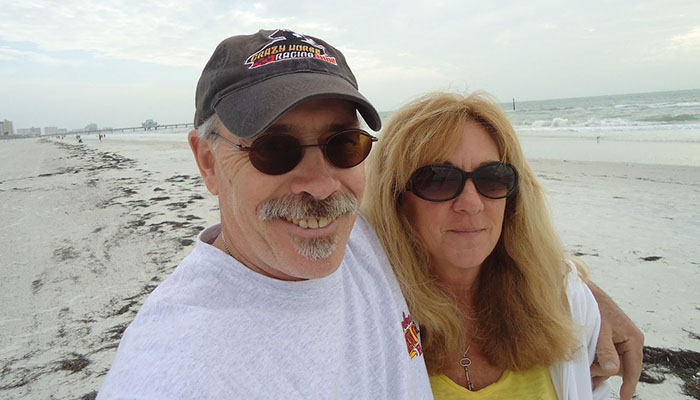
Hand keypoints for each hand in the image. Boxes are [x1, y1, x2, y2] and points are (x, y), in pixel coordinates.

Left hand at [587, 281, 643, 399]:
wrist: (585, 290)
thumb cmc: (594, 307)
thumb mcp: (600, 330)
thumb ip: (605, 351)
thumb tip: (611, 370)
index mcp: (633, 338)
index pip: (633, 368)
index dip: (629, 385)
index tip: (624, 398)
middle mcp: (631, 340)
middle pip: (621, 368)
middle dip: (605, 371)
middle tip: (589, 369)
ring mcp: (621, 340)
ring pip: (612, 363)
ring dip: (599, 366)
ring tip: (586, 362)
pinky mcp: (612, 338)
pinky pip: (607, 355)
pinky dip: (597, 359)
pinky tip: (588, 357)